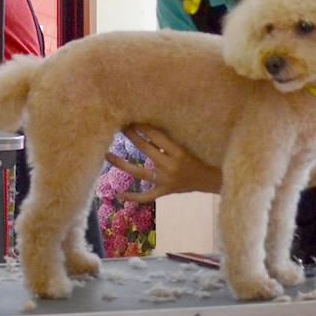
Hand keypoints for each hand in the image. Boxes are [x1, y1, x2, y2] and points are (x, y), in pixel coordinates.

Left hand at [105, 124, 222, 203]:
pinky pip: (146, 196)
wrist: (208, 180)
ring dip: (122, 163)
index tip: (132, 118)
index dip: (143, 126)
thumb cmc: (196, 159)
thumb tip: (145, 131)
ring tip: (107, 155)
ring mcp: (165, 180)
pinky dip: (133, 197)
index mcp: (178, 152)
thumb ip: (166, 142)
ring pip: (139, 172)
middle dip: (131, 136)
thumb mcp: (184, 147)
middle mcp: (170, 165)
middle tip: (119, 126)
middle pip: (145, 149)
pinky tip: (119, 194)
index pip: (156, 136)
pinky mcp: (163, 192)